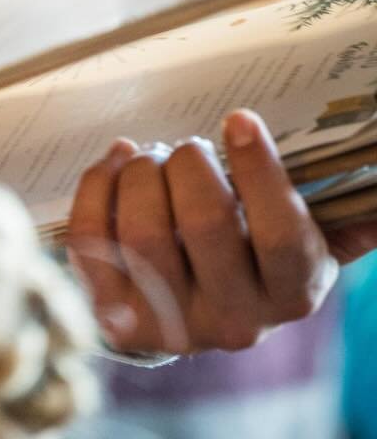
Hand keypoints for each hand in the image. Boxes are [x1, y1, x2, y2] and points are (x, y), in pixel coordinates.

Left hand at [67, 108, 359, 354]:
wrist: (194, 312)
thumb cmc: (254, 252)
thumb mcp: (307, 239)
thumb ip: (343, 214)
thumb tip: (375, 183)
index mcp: (291, 292)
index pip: (279, 234)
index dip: (258, 170)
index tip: (239, 118)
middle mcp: (234, 318)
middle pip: (205, 224)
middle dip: (190, 163)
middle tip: (188, 146)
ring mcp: (169, 322)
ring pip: (144, 232)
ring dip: (142, 172)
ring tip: (151, 157)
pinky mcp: (114, 313)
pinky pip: (92, 240)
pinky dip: (98, 185)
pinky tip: (118, 163)